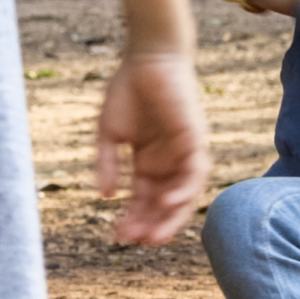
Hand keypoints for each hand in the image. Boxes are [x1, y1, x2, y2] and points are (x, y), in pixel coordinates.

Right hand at [93, 50, 207, 247]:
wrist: (146, 57)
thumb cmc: (126, 91)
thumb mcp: (109, 133)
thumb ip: (106, 164)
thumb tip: (104, 196)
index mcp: (147, 162)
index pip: (143, 200)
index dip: (132, 218)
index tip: (116, 235)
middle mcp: (168, 162)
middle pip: (163, 203)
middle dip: (149, 224)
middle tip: (132, 241)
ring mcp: (184, 152)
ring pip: (182, 194)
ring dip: (169, 215)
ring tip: (152, 234)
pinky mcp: (195, 139)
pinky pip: (195, 171)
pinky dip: (184, 188)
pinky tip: (168, 201)